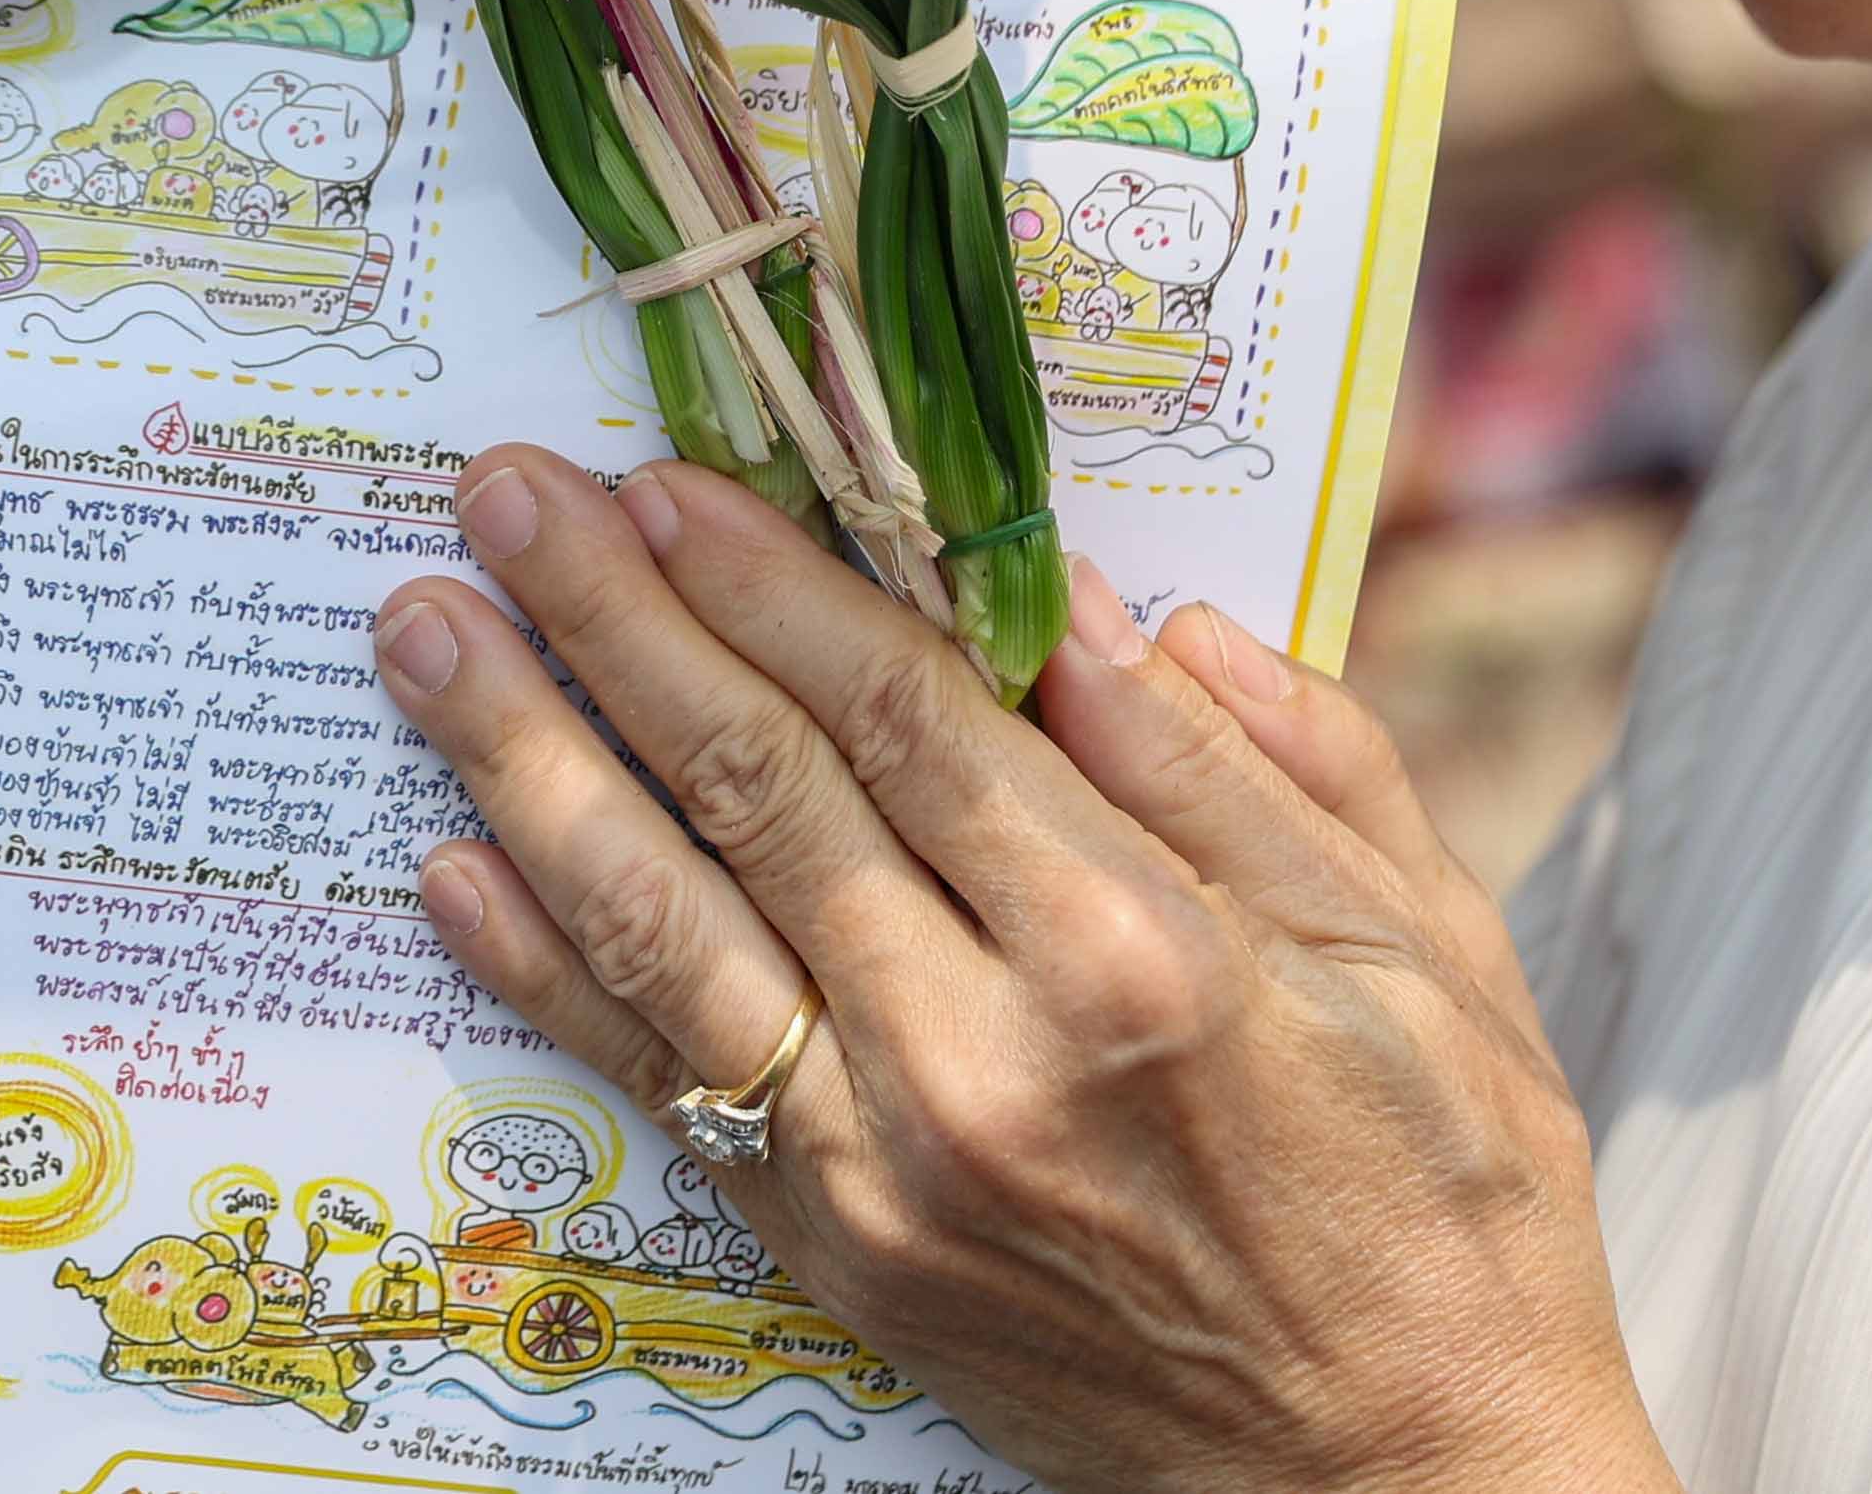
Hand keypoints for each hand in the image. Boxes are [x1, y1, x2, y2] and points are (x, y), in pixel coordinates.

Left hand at [374, 451, 1666, 1493]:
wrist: (1407, 1480)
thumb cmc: (1445, 1192)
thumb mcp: (1424, 942)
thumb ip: (1261, 759)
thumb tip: (1105, 613)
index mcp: (1140, 952)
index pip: (902, 713)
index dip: (771, 582)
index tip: (671, 478)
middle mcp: (985, 1058)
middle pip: (754, 789)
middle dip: (612, 623)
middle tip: (504, 498)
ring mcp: (890, 1173)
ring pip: (663, 926)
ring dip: (525, 762)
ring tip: (426, 637)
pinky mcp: (842, 1260)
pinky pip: (654, 1087)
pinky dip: (539, 972)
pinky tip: (453, 867)